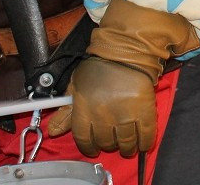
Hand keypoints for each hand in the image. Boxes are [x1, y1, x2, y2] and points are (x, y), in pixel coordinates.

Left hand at [47, 0, 197, 155]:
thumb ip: (66, 111)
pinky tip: (142, 145)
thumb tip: (53, 131)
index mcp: (84, 107)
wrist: (127, 51)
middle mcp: (103, 114)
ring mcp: (125, 114)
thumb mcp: (77, 85)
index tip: (93, 149)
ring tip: (127, 146)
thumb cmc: (100, 67)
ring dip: (125, 147)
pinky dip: (144, 143)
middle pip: (105, 142)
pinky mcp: (145, 111)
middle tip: (111, 140)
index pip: (83, 138)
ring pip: (125, 142)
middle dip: (107, 144)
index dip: (88, 147)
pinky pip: (145, 135)